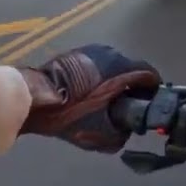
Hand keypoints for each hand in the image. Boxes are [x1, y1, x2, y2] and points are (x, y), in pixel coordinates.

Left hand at [17, 44, 160, 152]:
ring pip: (115, 65)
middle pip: (132, 69)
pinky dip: (101, 76)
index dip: (153, 90)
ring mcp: (93, 50)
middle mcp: (111, 53)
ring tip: (108, 99)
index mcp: (122, 68)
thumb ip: (121, 134)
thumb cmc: (70, 113)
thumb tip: (128, 131)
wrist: (33, 98)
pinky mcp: (77, 52)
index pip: (149, 74)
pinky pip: (99, 64)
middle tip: (128, 106)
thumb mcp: (99, 133)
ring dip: (116, 80)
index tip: (150, 103)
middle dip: (133, 86)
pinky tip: (91, 91)